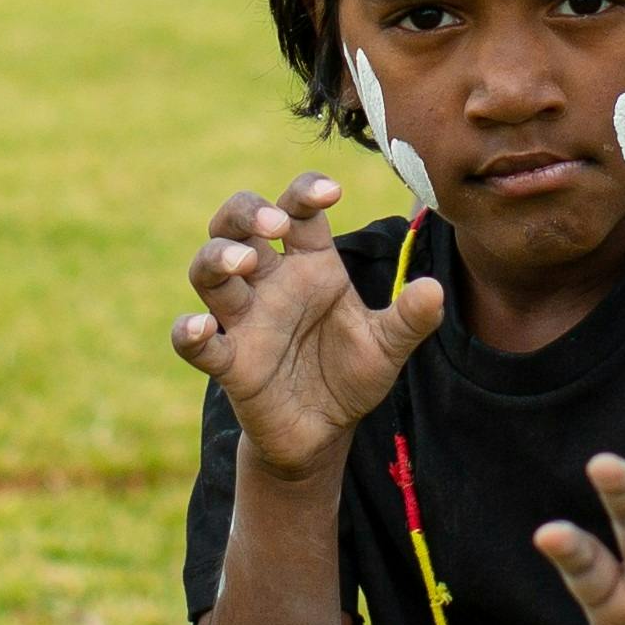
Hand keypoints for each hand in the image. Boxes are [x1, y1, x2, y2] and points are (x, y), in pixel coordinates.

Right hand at [173, 173, 443, 483]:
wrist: (325, 433)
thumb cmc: (351, 375)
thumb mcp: (387, 347)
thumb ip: (410, 319)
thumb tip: (435, 289)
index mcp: (310, 263)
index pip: (297, 208)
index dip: (306, 191)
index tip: (331, 193)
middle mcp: (271, 281)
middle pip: (236, 222)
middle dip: (247, 211)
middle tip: (274, 223)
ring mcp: (244, 319)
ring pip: (208, 269)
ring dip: (218, 258)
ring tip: (243, 262)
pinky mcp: (228, 361)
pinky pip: (195, 341)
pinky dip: (189, 332)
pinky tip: (202, 328)